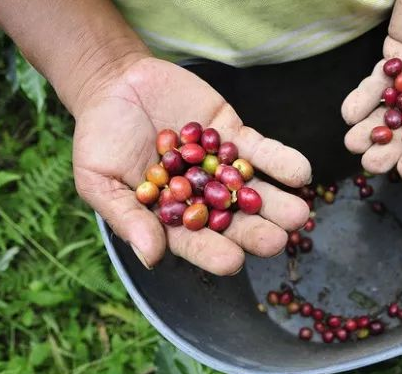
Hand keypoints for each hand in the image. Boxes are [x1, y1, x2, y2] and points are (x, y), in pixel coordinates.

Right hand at [73, 57, 311, 274]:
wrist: (116, 84)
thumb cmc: (101, 137)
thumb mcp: (100, 180)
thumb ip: (127, 217)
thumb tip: (152, 258)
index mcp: (171, 216)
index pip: (194, 240)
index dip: (213, 252)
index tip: (232, 262)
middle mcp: (202, 197)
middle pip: (232, 220)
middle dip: (256, 231)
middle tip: (278, 240)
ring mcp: (222, 167)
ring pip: (254, 189)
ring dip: (278, 202)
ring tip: (298, 213)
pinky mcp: (235, 136)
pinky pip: (261, 151)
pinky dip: (280, 161)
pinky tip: (301, 172)